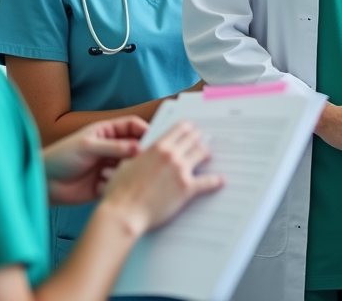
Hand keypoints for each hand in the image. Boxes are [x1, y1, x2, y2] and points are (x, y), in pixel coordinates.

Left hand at [42, 116, 147, 205]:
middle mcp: (112, 148)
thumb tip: (139, 148)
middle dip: (137, 155)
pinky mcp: (108, 184)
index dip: (145, 131)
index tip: (155, 141)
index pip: (133, 126)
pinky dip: (113, 184)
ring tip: (104, 173)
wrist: (45, 183)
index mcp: (108, 132)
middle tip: (134, 162)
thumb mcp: (87, 146)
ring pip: (130, 167)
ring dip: (121, 171)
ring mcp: (110, 166)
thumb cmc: (61, 157)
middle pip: (136, 148)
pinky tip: (98, 185)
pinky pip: (120, 184)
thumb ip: (113, 147)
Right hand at [100, 121, 223, 235]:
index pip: (180, 128)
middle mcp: (172, 155)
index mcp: (158, 147)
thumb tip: (146, 154)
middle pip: (194, 138)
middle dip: (199, 138)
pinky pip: (207, 181)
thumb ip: (142, 156)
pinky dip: (216, 180)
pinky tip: (221, 180)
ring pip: (202, 153)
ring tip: (208, 156)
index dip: (189, 128)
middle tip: (202, 140)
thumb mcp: (128, 164)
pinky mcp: (186, 189)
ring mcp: (181, 171)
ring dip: (206, 153)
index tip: (192, 129)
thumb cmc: (120, 191)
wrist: (124, 213)